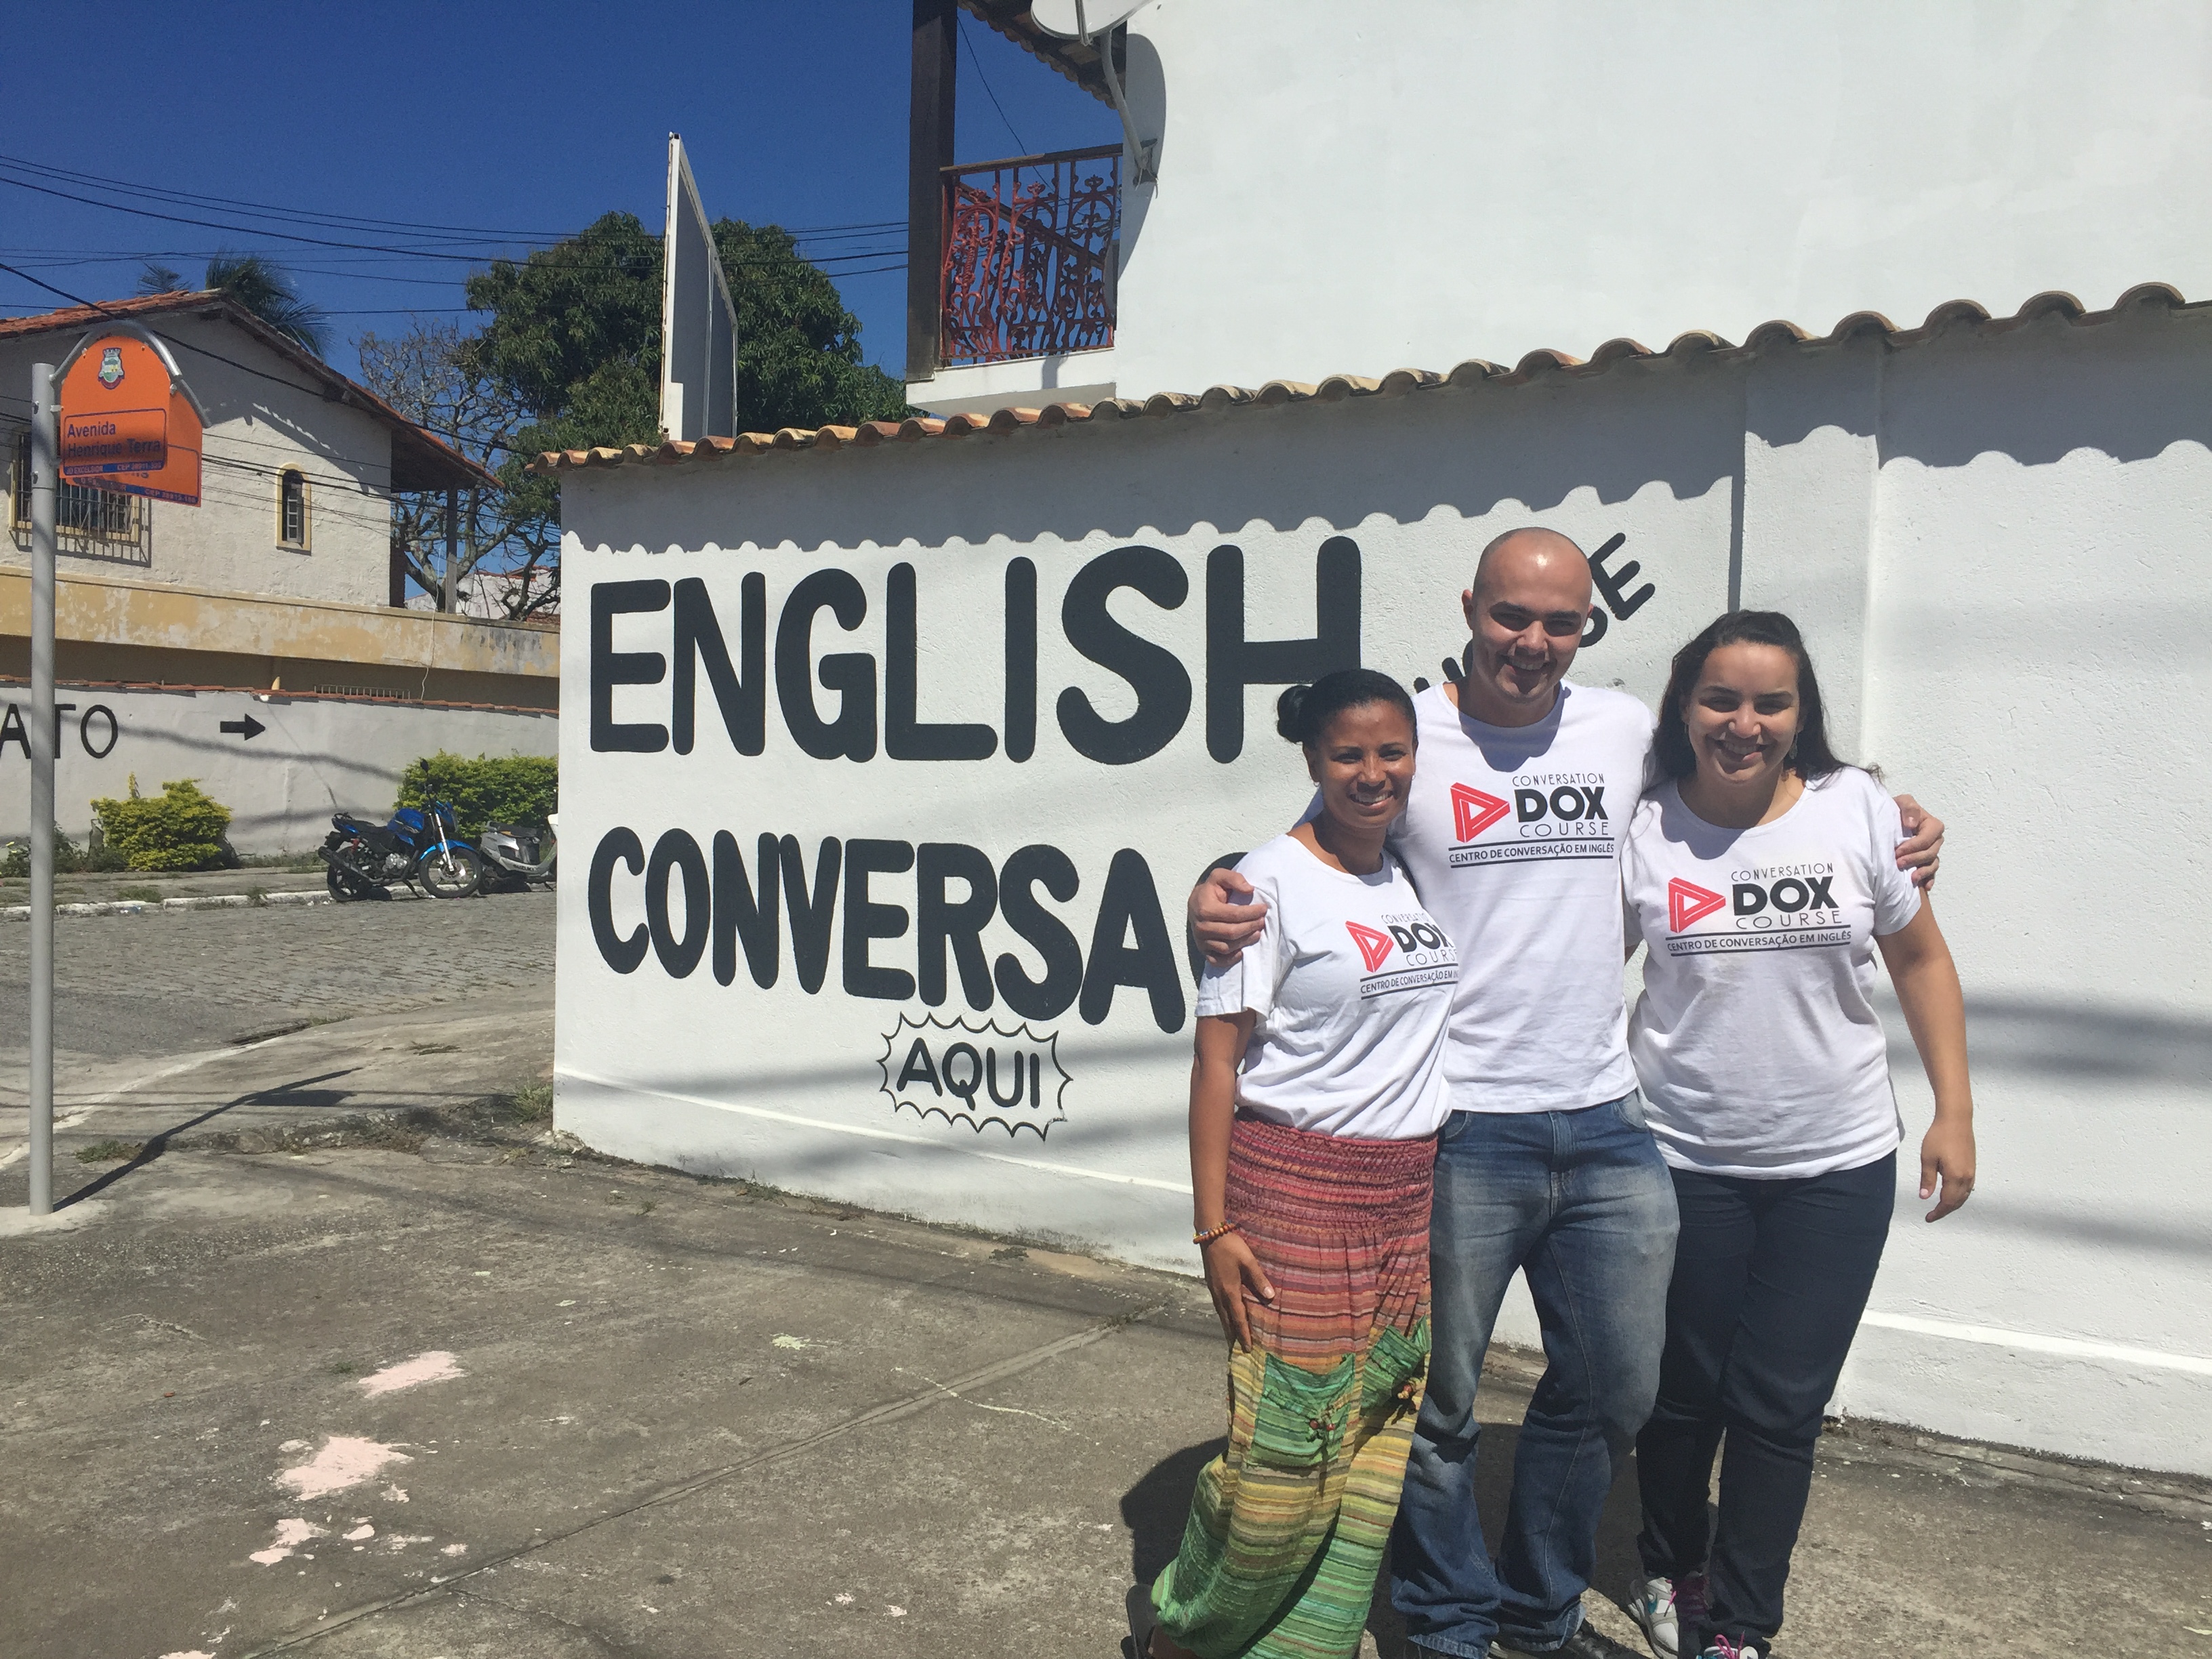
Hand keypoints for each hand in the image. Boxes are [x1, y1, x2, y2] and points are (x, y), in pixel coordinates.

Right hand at [1190, 868, 1267, 966]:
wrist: (1195, 903)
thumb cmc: (1210, 890)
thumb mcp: (1219, 876)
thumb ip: (1234, 878)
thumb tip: (1250, 890)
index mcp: (1205, 909)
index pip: (1234, 915)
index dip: (1251, 913)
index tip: (1263, 909)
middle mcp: (1201, 927)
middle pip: (1232, 932)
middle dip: (1251, 927)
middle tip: (1262, 921)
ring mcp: (1201, 940)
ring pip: (1227, 947)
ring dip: (1245, 942)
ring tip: (1256, 933)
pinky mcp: (1203, 950)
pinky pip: (1217, 960)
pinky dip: (1230, 959)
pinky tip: (1242, 952)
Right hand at [1201, 1230, 1275, 1347]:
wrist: (1210, 1235)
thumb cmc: (1231, 1247)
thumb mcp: (1248, 1261)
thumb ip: (1258, 1279)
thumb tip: (1270, 1296)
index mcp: (1230, 1291)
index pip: (1238, 1317)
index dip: (1243, 1333)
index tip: (1247, 1348)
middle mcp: (1219, 1294)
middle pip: (1226, 1320)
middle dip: (1233, 1336)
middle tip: (1238, 1351)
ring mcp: (1213, 1289)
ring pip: (1220, 1314)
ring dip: (1227, 1327)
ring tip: (1232, 1338)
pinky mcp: (1211, 1284)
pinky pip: (1218, 1306)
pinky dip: (1223, 1316)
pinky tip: (1225, 1317)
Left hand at [1894, 794, 1943, 888]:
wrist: (1889, 821)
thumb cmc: (1897, 810)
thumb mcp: (1902, 802)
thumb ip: (1909, 808)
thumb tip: (1912, 824)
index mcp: (1932, 825)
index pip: (1927, 838)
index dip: (1914, 846)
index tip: (1898, 851)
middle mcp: (1935, 839)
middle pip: (1930, 853)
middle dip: (1915, 859)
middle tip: (1898, 863)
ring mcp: (1932, 852)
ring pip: (1932, 864)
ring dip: (1922, 872)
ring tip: (1911, 878)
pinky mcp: (1926, 862)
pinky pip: (1932, 873)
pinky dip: (1929, 879)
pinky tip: (1924, 886)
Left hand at [1919, 1117, 1975, 1220]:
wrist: (1956, 1120)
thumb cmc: (1939, 1136)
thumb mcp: (1927, 1158)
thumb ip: (1927, 1179)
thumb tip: (1925, 1197)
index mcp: (1955, 1177)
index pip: (1947, 1202)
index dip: (1938, 1212)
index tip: (1928, 1218)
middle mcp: (1967, 1177)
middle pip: (1957, 1202)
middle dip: (1945, 1210)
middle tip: (1932, 1215)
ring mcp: (1971, 1172)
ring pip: (1964, 1196)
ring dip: (1953, 1204)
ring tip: (1940, 1207)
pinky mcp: (1972, 1166)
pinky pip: (1967, 1187)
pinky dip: (1959, 1195)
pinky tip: (1951, 1193)